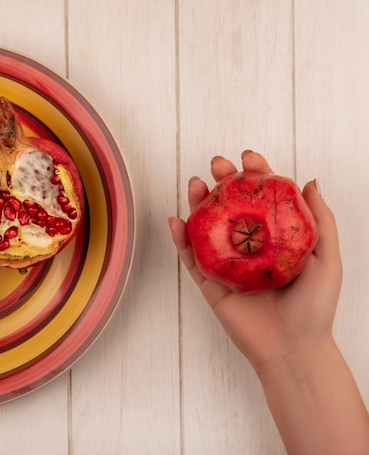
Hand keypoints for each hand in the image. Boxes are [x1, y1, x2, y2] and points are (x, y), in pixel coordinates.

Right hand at [168, 150, 342, 373]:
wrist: (293, 347)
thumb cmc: (315, 306)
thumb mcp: (328, 258)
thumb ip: (319, 221)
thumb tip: (309, 182)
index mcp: (275, 238)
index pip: (261, 199)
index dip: (254, 175)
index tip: (249, 157)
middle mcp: (248, 246)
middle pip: (230, 206)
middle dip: (222, 182)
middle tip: (218, 165)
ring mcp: (226, 263)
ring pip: (206, 227)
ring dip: (198, 203)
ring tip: (195, 183)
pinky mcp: (209, 282)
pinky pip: (191, 258)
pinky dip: (180, 239)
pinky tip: (177, 221)